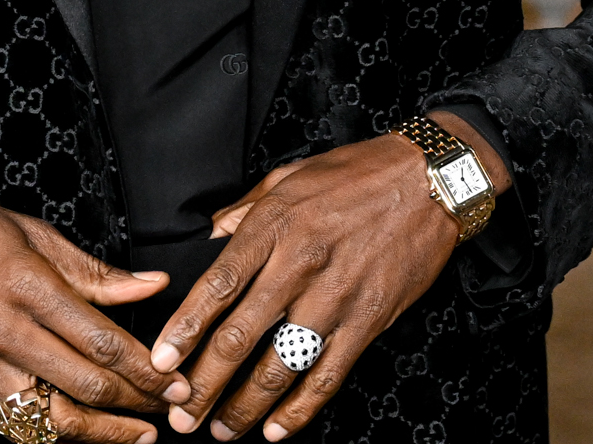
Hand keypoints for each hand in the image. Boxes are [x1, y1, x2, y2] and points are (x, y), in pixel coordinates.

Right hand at [0, 172, 193, 441]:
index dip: (146, 368)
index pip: (101, 341)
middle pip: (85, 384)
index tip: (175, 380)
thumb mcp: (33, 233)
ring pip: (52, 418)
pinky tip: (83, 433)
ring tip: (139, 434)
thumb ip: (95, 272)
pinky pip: (13, 426)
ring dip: (104, 433)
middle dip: (138, 402)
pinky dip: (53, 435)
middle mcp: (2, 330)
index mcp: (26, 284)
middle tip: (173, 407)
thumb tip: (153, 285)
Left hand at [148, 117, 509, 440]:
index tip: (162, 359)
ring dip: (245, 406)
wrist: (430, 181)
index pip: (218, 285)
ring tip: (221, 431)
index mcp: (274, 226)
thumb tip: (208, 235)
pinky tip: (277, 429)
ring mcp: (336, 297)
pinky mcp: (369, 321)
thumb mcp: (288, 177)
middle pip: (240, 336)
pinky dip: (300, 410)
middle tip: (181, 413)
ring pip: (280, 366)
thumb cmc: (357, 174)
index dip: (186, 327)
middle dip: (205, 383)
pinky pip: (328, 376)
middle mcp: (300, 265)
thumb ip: (244, 210)